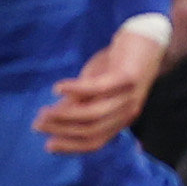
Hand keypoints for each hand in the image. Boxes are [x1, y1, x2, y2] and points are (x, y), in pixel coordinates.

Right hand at [35, 24, 163, 154]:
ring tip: (45, 111)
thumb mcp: (93, 86)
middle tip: (39, 125)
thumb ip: (77, 103)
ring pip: (93, 114)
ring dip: (65, 115)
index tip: (48, 146)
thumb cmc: (116, 63)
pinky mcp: (127, 77)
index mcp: (120, 120)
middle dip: (62, 130)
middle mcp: (126, 113)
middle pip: (92, 130)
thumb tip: (50, 118)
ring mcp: (128, 96)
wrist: (147, 39)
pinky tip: (57, 88)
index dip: (71, 146)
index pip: (95, 142)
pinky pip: (98, 88)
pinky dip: (75, 89)